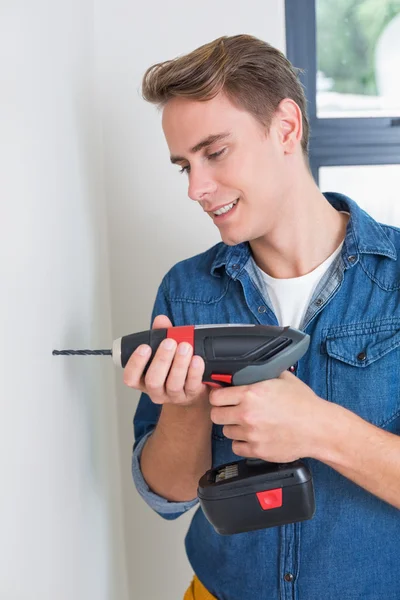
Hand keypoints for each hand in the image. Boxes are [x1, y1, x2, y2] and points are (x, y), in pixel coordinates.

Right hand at [123, 315, 209, 405]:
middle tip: (169, 343)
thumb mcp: (165, 350)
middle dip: (161, 360)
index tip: (144, 347)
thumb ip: (161, 334)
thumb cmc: (173, 366)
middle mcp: (156, 390)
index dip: (135, 364)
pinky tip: (197, 360)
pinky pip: (192, 385)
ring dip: (179, 364)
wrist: (194, 386)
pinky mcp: (191, 395)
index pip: (131, 378)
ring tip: (185, 347)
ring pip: (173, 384)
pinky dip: (195, 371)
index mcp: (144, 379)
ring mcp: (173, 396)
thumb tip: (161, 320)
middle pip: (153, 381)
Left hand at [209, 371, 330, 461]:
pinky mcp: (257, 450)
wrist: (318, 428)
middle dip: (223, 411)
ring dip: (234, 427)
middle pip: (216, 415)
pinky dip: (242, 443)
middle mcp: (247, 414)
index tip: (222, 397)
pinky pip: (236, 447)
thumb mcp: (282, 378)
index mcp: (251, 394)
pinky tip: (252, 436)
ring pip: (226, 431)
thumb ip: (261, 373)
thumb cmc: (303, 403)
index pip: (216, 397)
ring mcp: (251, 434)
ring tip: (248, 423)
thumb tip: (247, 368)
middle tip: (232, 410)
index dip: (218, 396)